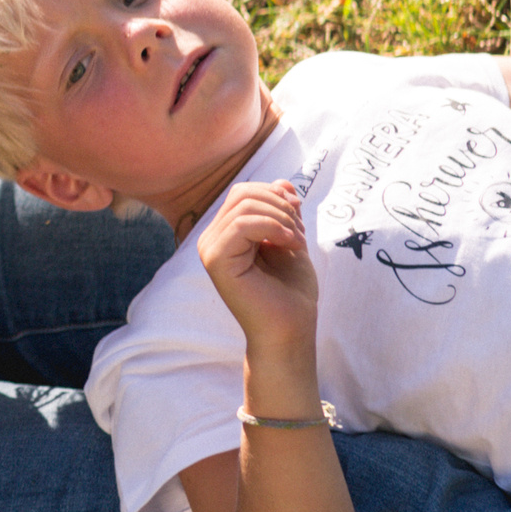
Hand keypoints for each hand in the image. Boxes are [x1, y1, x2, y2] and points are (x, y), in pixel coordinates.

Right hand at [196, 181, 318, 357]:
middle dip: (279, 204)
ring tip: (297, 240)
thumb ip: (284, 211)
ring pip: (244, 206)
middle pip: (242, 194)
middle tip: (300, 230)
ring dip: (281, 218)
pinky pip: (242, 224)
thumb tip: (282, 181)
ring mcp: (210, 250)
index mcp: (225, 234)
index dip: (275, 194)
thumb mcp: (291, 240)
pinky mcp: (216, 261)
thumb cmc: (291, 293)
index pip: (244, 193)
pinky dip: (273, 227)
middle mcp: (212, 240)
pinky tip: (290, 243)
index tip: (299, 214)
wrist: (291, 331)